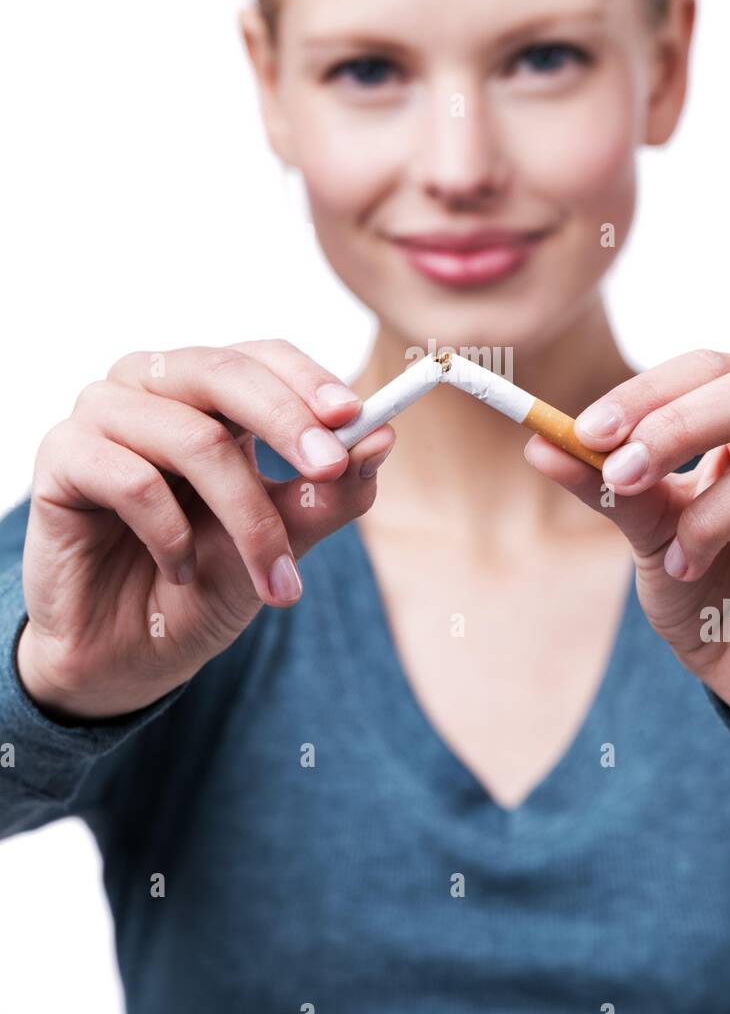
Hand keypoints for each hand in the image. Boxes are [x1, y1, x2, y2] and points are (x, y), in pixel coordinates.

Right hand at [18, 340, 392, 720]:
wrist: (128, 656)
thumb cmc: (203, 585)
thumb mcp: (283, 543)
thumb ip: (328, 494)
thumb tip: (382, 438)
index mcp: (210, 395)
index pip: (263, 357)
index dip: (309, 381)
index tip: (355, 418)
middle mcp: (155, 389)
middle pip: (225, 372)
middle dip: (288, 421)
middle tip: (329, 468)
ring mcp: (104, 416)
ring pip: (192, 437)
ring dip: (245, 517)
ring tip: (270, 578)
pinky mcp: (62, 457)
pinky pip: (132, 477)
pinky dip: (171, 533)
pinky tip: (177, 569)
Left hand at [524, 350, 729, 736]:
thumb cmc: (709, 586)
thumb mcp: (649, 533)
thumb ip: (608, 486)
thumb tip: (538, 443)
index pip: (718, 368)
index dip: (652, 392)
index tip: (587, 432)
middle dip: (682, 425)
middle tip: (622, 474)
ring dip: (712, 519)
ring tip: (683, 565)